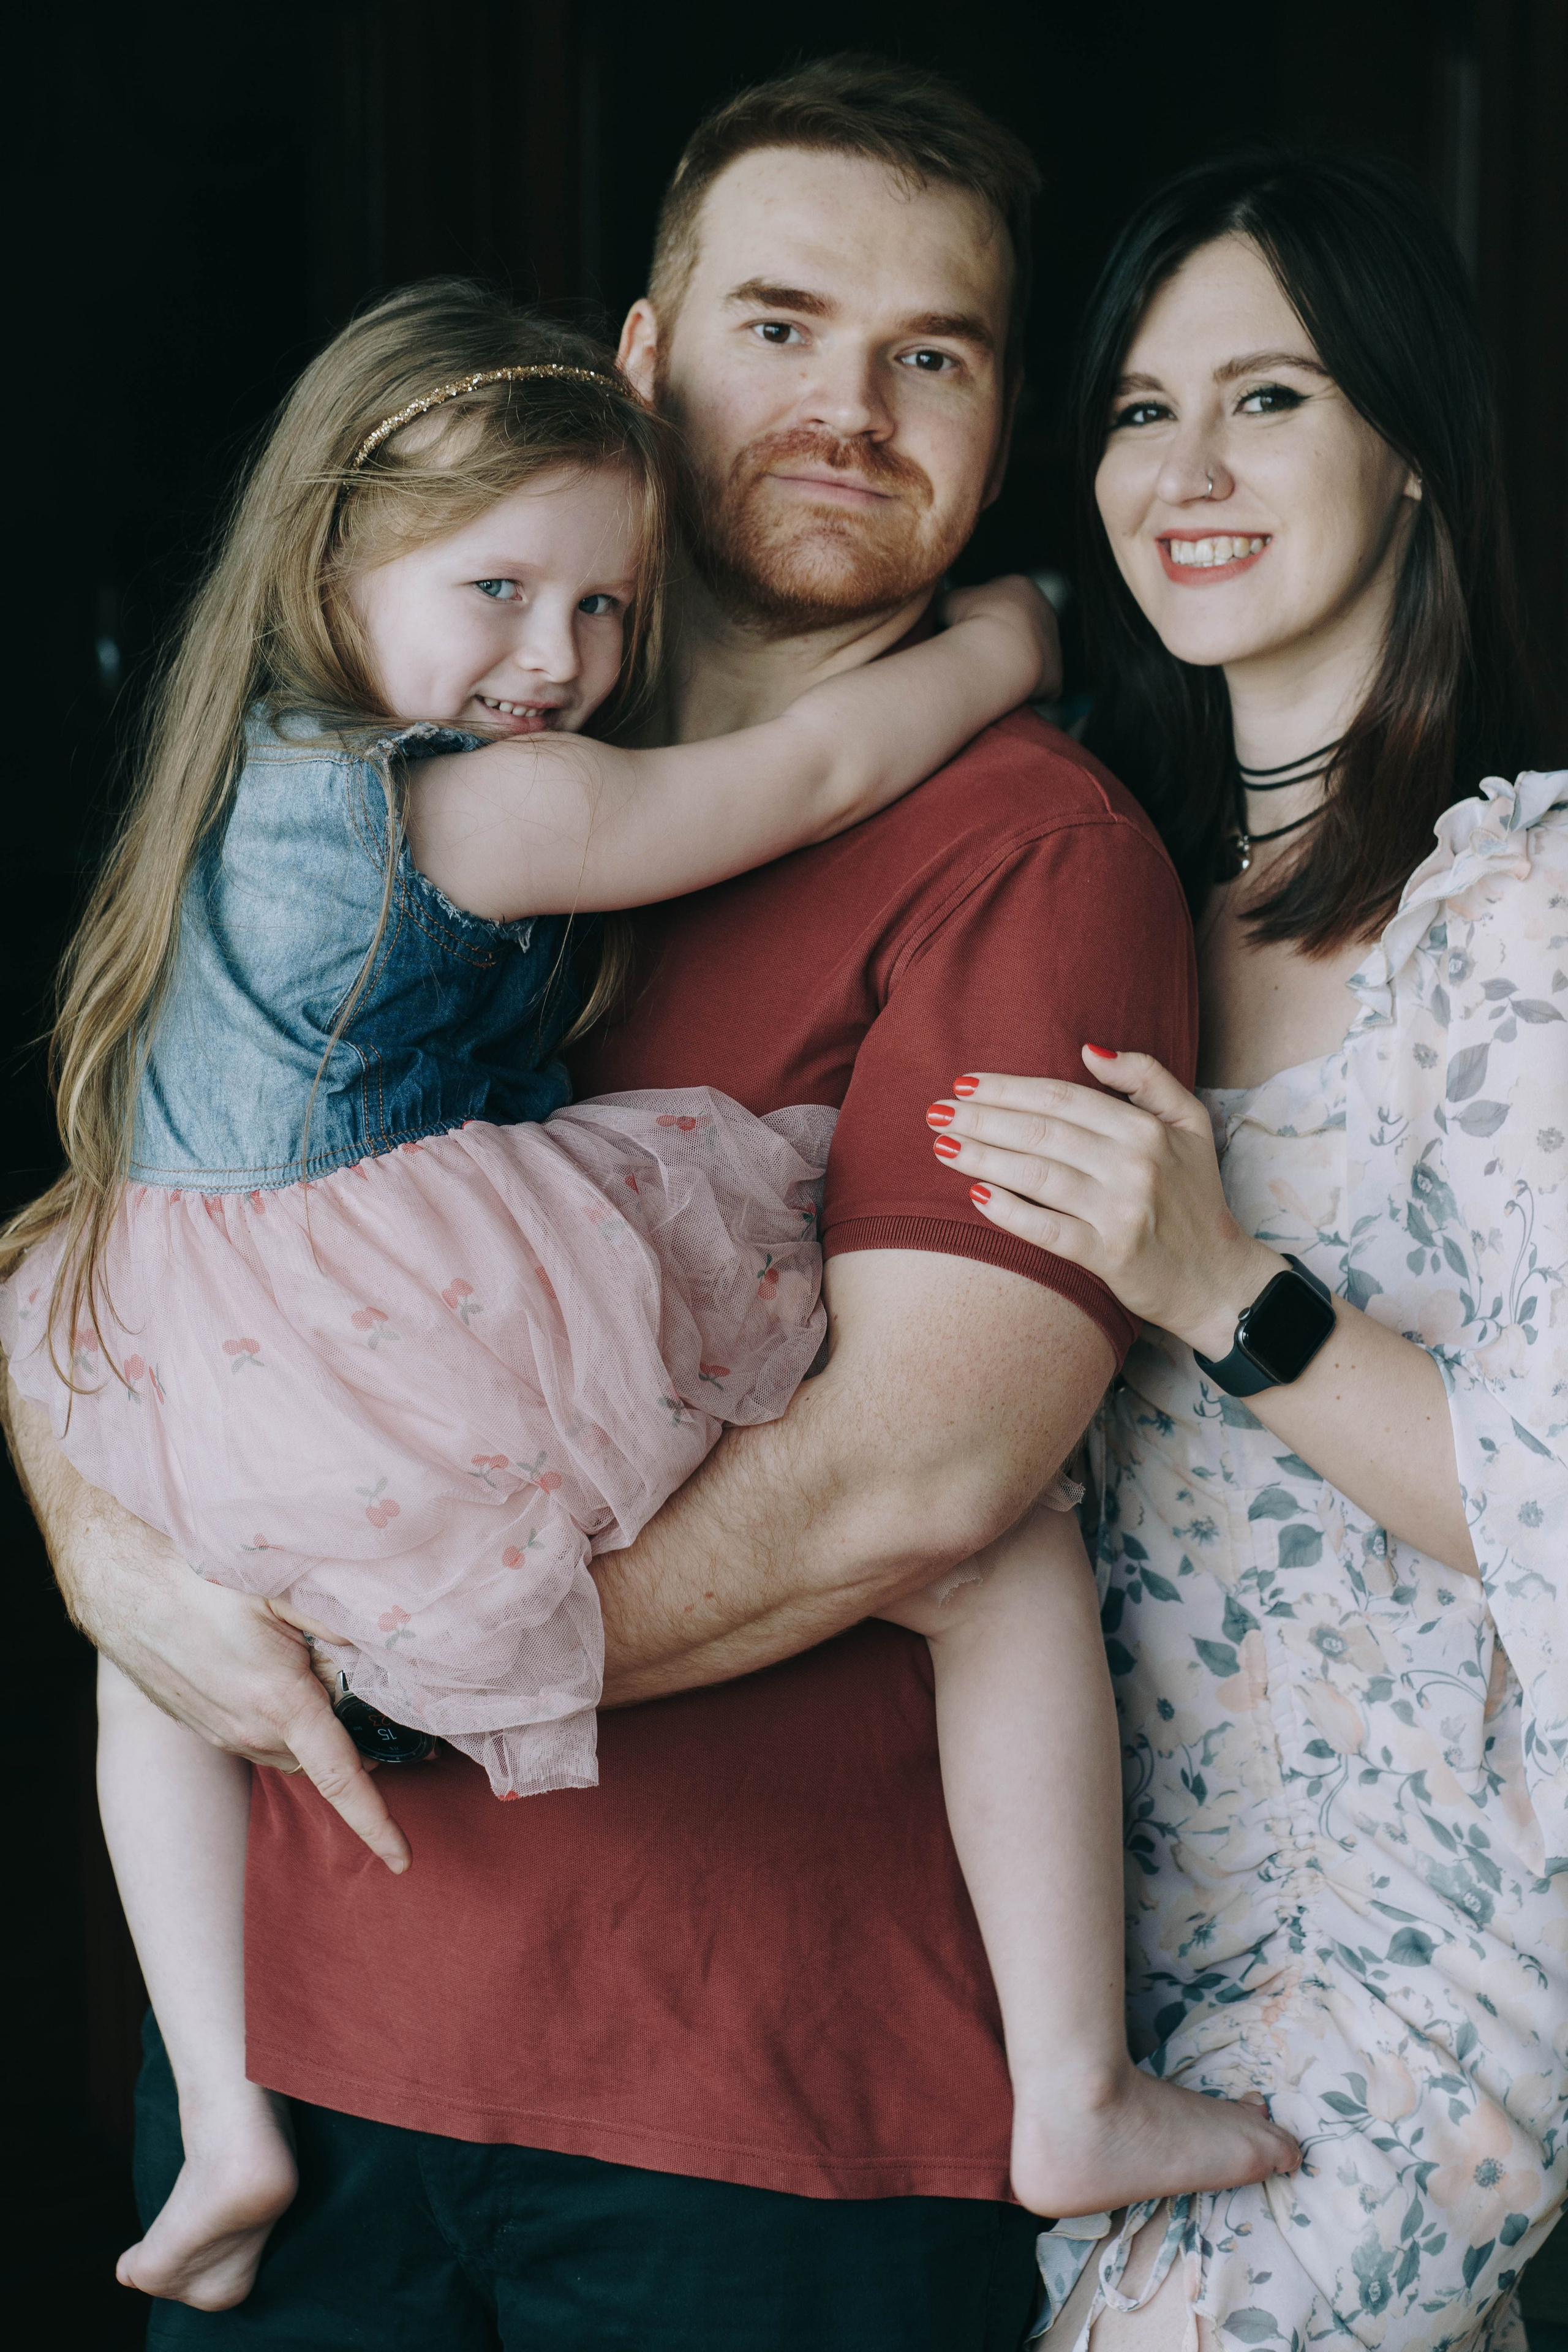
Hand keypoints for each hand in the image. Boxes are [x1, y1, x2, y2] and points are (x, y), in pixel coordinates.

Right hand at [5, 1378, 408, 1870]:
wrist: (121, 1581)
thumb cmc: (202, 1576)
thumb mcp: (284, 1589)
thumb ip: (341, 1622)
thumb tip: (391, 1647)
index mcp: (282, 1703)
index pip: (343, 1780)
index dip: (377, 1825)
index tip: (403, 1861)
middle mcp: (250, 1729)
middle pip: (325, 1759)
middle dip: (358, 1749)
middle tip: (388, 1709)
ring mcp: (221, 1730)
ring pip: (291, 1748)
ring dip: (318, 1733)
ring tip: (336, 1685)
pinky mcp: (202, 1721)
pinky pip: (258, 1735)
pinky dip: (285, 1722)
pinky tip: (287, 1676)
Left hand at [926, 1050, 1283, 1359]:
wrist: (1218, 1279)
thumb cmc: (1195, 1197)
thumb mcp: (1190, 1124)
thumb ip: (1147, 1077)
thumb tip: (1087, 1049)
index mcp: (1146, 1130)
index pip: (1063, 1099)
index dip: (1009, 1088)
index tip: (964, 1083)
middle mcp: (1134, 1166)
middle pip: (1041, 1132)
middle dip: (982, 1118)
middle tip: (935, 1111)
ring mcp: (1120, 1213)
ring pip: (1037, 1176)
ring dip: (983, 1158)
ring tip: (942, 1145)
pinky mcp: (1109, 1257)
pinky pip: (1047, 1230)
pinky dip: (1009, 1212)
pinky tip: (974, 1195)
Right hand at [939, 575, 1061, 704]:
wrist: (999, 651)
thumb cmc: (973, 622)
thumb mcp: (948, 601)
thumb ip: (944, 600)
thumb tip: (935, 608)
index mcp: (1020, 587)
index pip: (1003, 600)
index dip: (983, 616)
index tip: (970, 630)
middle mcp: (1045, 612)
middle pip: (1021, 628)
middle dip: (1001, 641)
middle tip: (979, 655)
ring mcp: (1054, 644)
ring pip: (1031, 657)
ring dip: (1013, 667)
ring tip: (990, 677)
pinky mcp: (1057, 677)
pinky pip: (1039, 687)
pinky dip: (1023, 692)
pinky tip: (1004, 694)